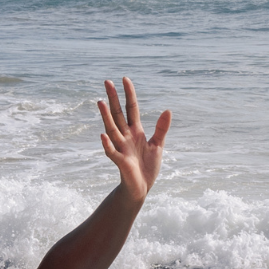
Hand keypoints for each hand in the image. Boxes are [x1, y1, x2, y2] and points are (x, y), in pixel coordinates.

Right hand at [98, 77, 170, 202]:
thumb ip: (161, 128)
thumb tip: (167, 110)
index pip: (131, 108)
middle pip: (118, 114)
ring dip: (106, 117)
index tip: (124, 79)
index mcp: (135, 132)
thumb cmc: (147, 168)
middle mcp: (126, 137)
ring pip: (112, 129)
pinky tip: (103, 135)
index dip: (129, 94)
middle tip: (106, 82)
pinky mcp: (120, 162)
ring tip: (100, 103)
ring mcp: (121, 149)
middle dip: (113, 98)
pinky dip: (107, 144)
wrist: (140, 189)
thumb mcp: (158, 145)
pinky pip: (112, 152)